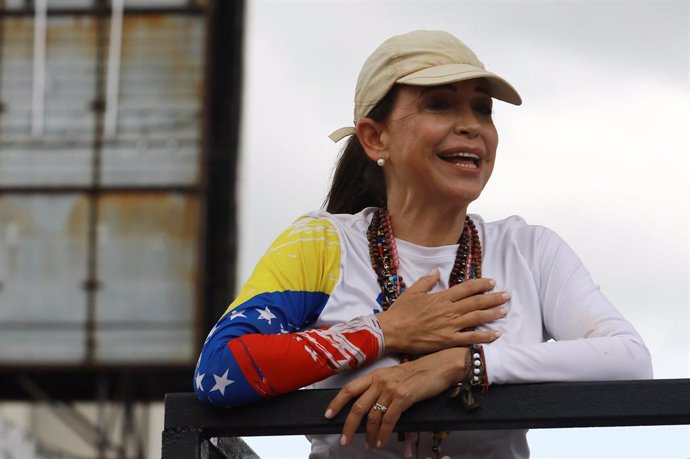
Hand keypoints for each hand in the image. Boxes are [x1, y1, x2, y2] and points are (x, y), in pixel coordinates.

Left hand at [324, 347, 466, 448]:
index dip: (336, 403)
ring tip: (367, 444)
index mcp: (376, 375)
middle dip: (348, 426)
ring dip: (368, 434)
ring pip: (372, 415)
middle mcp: (380, 380)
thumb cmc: (419, 373)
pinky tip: (381, 440)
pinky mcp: (404, 397)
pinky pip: (389, 419)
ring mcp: (391, 388)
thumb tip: (369, 407)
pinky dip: (383, 433)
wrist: (439, 366)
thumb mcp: (394, 377)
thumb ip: (381, 388)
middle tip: (344, 439)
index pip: (350, 389)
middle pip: (357, 406)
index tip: (328, 415)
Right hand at [377, 270, 507, 353]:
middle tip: (507, 295)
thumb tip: (436, 270)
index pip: (466, 288)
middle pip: (476, 302)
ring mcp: (450, 326)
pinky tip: (496, 334)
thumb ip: (426, 281)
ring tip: (505, 310)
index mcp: (441, 297)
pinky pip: (470, 338)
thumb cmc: (401, 311)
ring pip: (477, 318)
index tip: (492, 282)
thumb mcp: (412, 291)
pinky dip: (485, 336)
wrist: (392, 331)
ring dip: (493, 314)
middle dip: (493, 298)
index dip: (481, 284)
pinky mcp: (448, 341)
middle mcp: (449, 310)